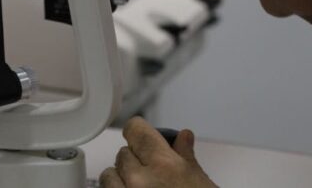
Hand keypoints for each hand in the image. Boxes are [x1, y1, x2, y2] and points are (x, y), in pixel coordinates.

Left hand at [99, 117, 218, 187]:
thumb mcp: (202, 184)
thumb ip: (187, 159)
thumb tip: (183, 138)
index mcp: (165, 166)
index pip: (135, 129)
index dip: (138, 131)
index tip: (139, 134)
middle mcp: (140, 180)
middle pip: (123, 153)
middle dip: (135, 160)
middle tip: (151, 172)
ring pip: (109, 175)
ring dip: (120, 179)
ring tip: (139, 187)